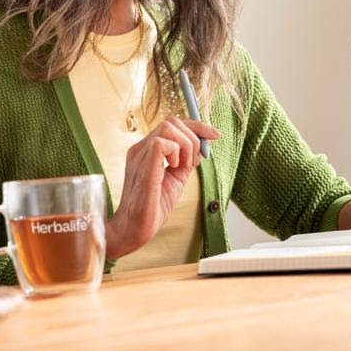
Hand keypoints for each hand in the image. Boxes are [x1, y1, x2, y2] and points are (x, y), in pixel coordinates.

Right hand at [106, 117, 219, 259]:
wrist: (135, 228)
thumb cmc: (152, 207)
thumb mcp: (176, 179)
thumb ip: (185, 162)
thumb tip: (201, 148)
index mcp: (147, 150)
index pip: (173, 125)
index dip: (197, 126)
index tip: (215, 135)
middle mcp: (141, 148)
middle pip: (172, 121)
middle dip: (194, 137)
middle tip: (194, 162)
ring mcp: (139, 154)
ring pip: (168, 126)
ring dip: (185, 144)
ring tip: (183, 166)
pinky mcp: (142, 165)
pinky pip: (161, 142)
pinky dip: (175, 152)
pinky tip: (174, 168)